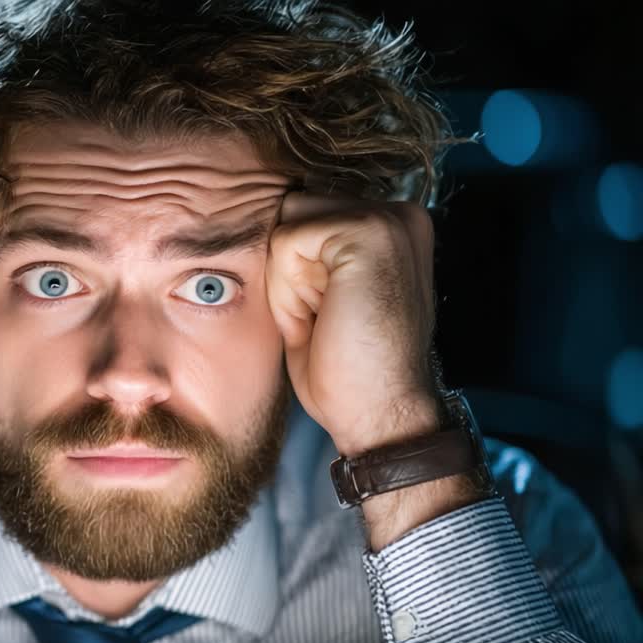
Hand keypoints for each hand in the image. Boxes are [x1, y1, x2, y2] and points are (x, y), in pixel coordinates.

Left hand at [264, 192, 441, 456]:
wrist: (378, 413)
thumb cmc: (348, 366)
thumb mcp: (324, 292)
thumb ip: (311, 251)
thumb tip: (264, 219)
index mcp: (392, 224)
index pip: (305, 214)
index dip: (296, 270)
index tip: (327, 313)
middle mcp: (397, 213)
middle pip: (293, 212)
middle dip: (290, 269)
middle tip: (322, 316)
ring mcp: (386, 219)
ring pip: (287, 226)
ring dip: (288, 278)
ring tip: (323, 316)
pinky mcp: (366, 232)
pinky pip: (286, 242)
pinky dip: (288, 289)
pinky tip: (321, 316)